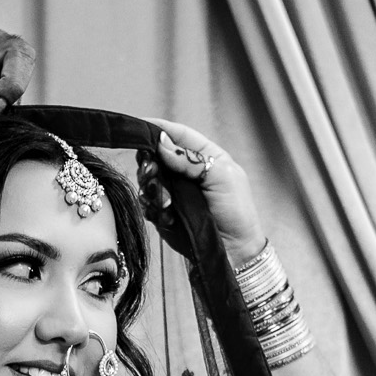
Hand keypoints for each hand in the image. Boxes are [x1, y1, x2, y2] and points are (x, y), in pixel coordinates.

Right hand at [137, 118, 266, 267]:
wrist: (233, 251)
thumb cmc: (236, 212)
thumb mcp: (222, 177)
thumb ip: (191, 159)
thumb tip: (163, 143)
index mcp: (204, 157)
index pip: (178, 135)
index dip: (158, 128)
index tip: (139, 124)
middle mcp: (185, 172)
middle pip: (155, 155)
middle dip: (150, 162)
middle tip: (152, 172)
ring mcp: (173, 192)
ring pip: (148, 180)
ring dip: (152, 188)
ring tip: (166, 201)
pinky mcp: (164, 212)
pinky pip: (148, 203)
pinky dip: (153, 207)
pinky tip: (166, 214)